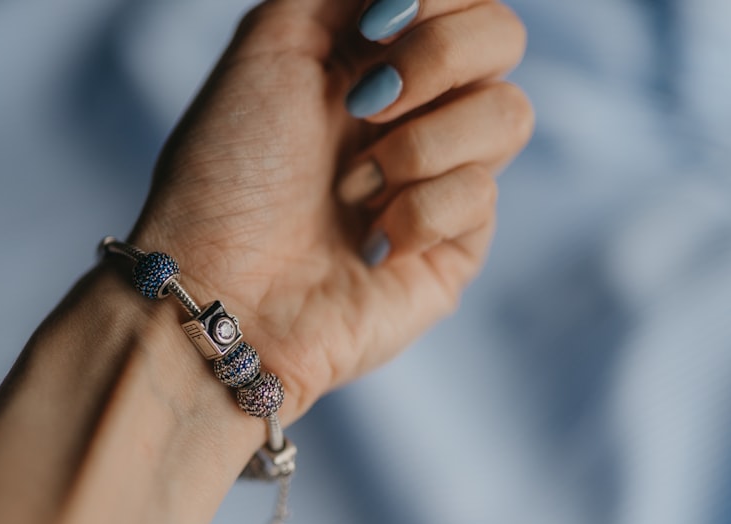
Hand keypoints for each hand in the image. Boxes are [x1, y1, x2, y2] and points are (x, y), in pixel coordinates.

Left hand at [131, 0, 532, 417]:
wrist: (220, 289)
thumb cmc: (227, 174)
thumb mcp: (268, 46)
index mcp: (370, 57)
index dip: (434, 0)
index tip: (371, 27)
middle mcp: (412, 111)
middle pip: (501, 38)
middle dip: (435, 60)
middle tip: (363, 106)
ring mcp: (438, 177)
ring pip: (510, 113)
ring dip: (418, 146)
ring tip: (351, 189)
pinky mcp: (455, 245)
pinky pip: (482, 195)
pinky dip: (415, 212)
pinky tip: (367, 244)